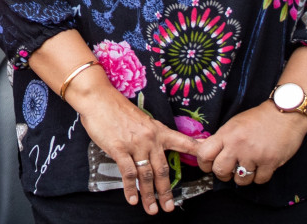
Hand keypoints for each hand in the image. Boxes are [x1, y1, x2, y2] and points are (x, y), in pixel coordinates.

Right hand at [76, 87, 197, 213]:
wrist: (98, 97)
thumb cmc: (115, 107)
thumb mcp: (139, 118)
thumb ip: (148, 134)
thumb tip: (150, 149)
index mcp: (158, 130)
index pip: (182, 142)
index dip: (196, 151)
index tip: (208, 160)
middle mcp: (150, 139)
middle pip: (162, 169)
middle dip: (166, 191)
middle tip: (169, 206)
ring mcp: (135, 144)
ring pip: (146, 175)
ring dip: (149, 195)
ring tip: (152, 209)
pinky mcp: (119, 148)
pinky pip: (128, 172)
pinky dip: (130, 188)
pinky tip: (132, 199)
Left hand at [195, 103, 306, 186]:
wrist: (284, 113)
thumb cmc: (258, 118)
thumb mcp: (233, 124)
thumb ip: (219, 138)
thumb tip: (201, 146)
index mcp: (226, 134)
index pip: (204, 154)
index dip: (203, 164)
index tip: (208, 166)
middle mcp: (237, 145)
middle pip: (220, 170)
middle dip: (222, 174)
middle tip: (228, 171)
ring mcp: (254, 155)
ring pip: (240, 179)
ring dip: (243, 177)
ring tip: (246, 169)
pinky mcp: (270, 162)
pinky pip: (259, 180)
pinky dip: (259, 177)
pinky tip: (260, 168)